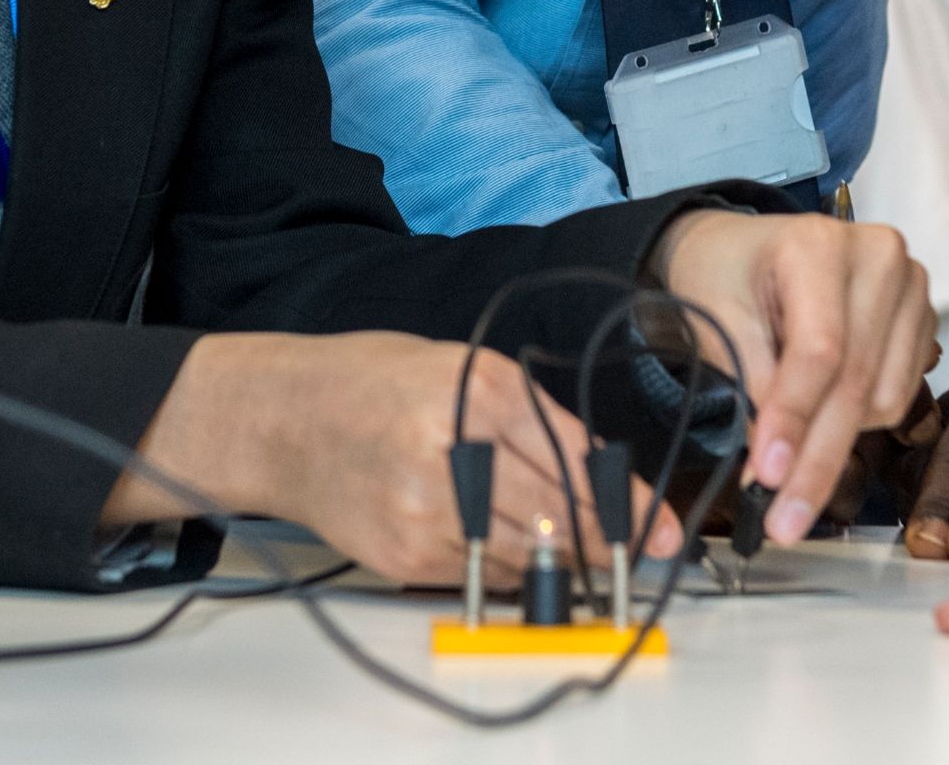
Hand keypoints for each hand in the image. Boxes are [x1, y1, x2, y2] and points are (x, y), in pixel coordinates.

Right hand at [131, 332, 685, 588]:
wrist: (283, 419)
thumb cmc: (373, 384)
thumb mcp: (464, 371)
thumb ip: (533, 420)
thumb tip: (600, 473)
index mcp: (479, 393)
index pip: (575, 462)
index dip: (626, 505)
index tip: (664, 532)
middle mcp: (454, 453)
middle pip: (557, 519)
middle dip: (603, 544)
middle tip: (634, 556)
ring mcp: (425, 512)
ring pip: (524, 558)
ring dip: (556, 561)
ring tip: (571, 552)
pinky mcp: (404, 554)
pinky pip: (479, 576)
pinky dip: (503, 568)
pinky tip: (500, 545)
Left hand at [652, 211, 936, 545]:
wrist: (742, 249)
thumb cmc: (723, 274)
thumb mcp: (717, 318)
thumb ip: (753, 382)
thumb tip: (778, 462)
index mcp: (819, 244)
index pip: (819, 350)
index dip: (795, 419)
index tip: (768, 477)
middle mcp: (879, 257)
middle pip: (856, 381)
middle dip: (817, 458)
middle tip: (783, 518)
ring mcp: (909, 287)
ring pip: (883, 398)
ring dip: (835, 443)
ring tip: (788, 451)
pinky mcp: (921, 318)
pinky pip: (898, 396)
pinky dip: (857, 424)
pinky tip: (820, 418)